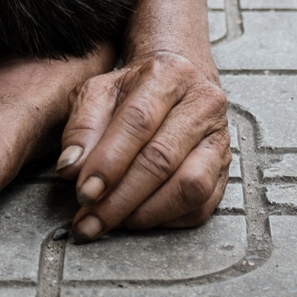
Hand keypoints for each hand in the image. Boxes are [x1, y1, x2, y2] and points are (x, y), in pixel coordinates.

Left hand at [57, 50, 229, 239]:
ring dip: (146, 213)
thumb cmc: (134, 89)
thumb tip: (71, 168)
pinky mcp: (225, 168)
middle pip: (162, 159)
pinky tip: (140, 217)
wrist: (177, 82)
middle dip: (120, 199)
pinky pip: (202, 206)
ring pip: (190, 187)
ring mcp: (219, 138)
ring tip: (115, 221)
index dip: (109, 162)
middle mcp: (202, 104)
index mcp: (168, 75)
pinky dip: (168, 220)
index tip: (85, 193)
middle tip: (90, 221)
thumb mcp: (98, 91)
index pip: (138, 122)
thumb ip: (81, 126)